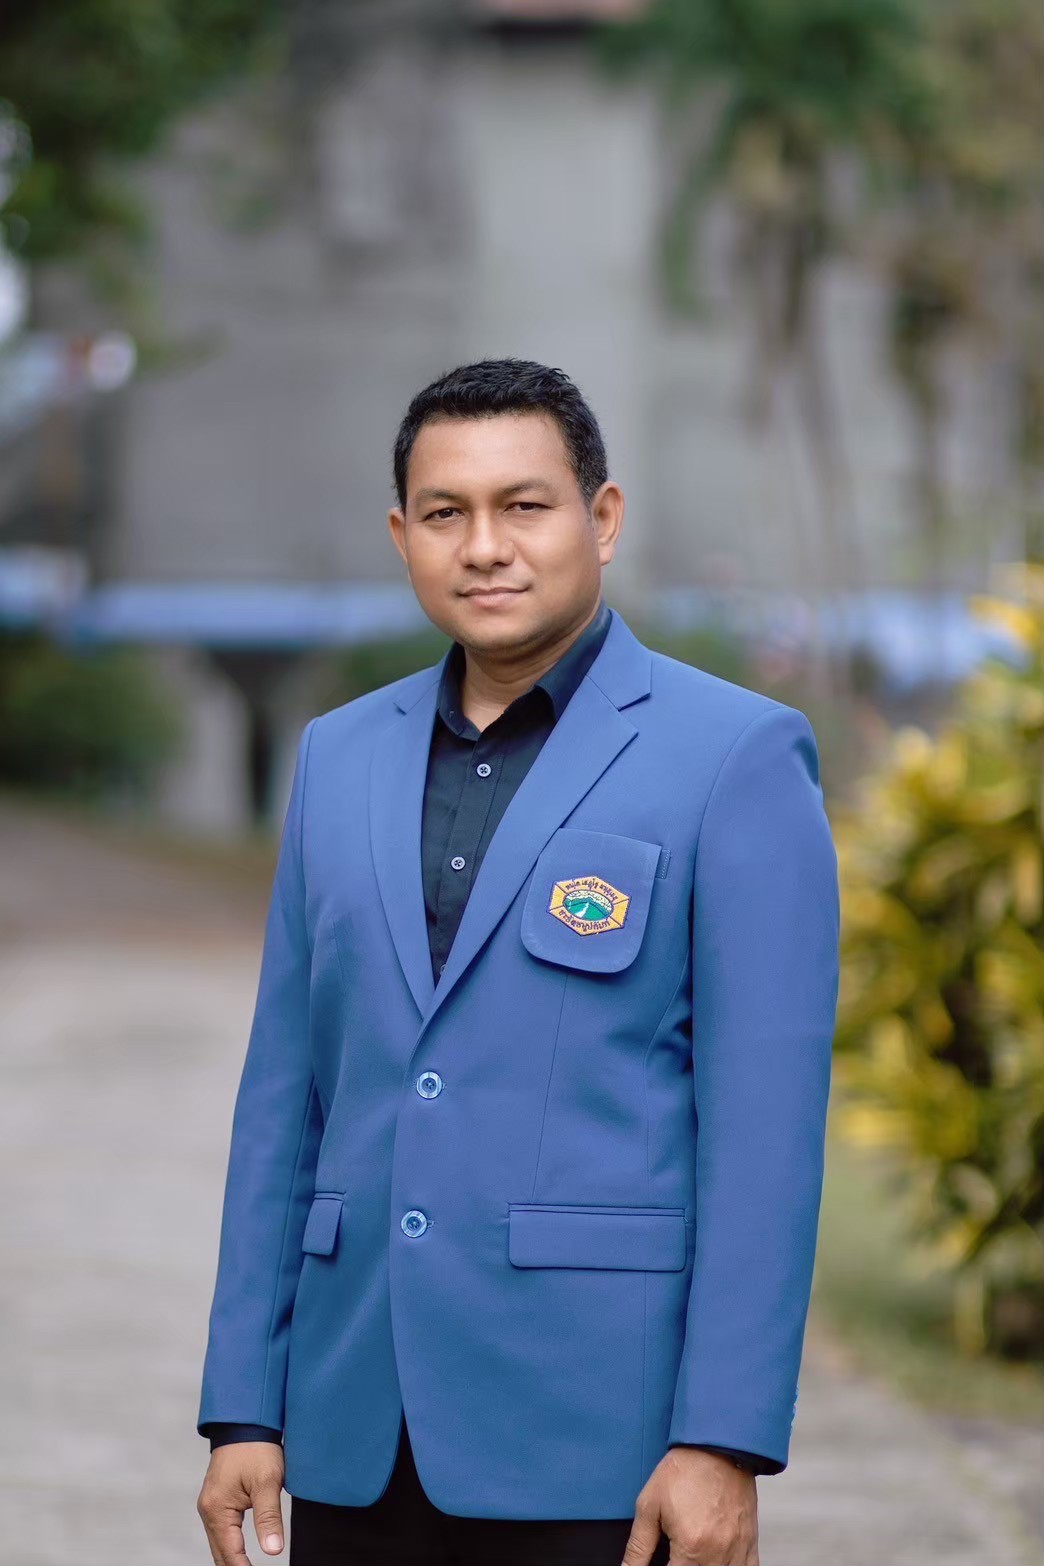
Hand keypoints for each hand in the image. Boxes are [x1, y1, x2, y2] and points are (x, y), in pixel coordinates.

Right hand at [197, 1440, 286, 1564]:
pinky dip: (229, 1546)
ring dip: (231, 1560)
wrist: (246, 1422)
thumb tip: (273, 1551)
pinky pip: (220, 1531)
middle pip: (220, 1553)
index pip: (230, 1553)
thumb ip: (269, 1517)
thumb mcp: (267, 1481)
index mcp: (217, 1509)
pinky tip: (239, 1556)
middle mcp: (208, 1510)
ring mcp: (210, 1505)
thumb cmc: (256, 1448)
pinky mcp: (216, 1500)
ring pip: (219, 1544)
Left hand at [621, 1446, 759, 1565]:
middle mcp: (717, 1554)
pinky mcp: (750, 1542)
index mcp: (691, 1548)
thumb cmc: (685, 1469)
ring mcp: (738, 1550)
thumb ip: (638, 1546)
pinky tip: (718, 1561)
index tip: (662, 1560)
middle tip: (676, 1554)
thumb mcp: (650, 1504)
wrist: (717, 1444)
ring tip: (692, 1556)